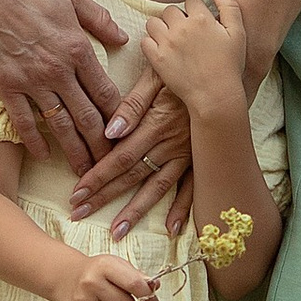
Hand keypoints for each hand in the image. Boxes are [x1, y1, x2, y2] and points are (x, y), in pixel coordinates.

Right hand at [0, 0, 126, 168]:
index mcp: (78, 48)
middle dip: (101, 145)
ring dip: (73, 152)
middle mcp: (58, 70)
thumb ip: (99, 19)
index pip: (106, 92)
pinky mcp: (5, 84)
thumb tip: (123, 37)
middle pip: (87, 117)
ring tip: (84, 173)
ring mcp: (30, 80)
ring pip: (58, 125)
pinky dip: (34, 141)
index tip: (126, 135)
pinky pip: (23, 120)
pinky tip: (42, 156)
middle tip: (111, 166)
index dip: (118, 117)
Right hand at [53, 252, 156, 300]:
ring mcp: (81, 300)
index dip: (147, 294)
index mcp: (105, 266)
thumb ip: (139, 278)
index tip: (149, 297)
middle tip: (117, 297)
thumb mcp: (118, 266)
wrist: (66, 275)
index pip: (135, 284)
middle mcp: (91, 282)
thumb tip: (155, 293)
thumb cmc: (98, 272)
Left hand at [68, 74, 190, 228]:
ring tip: (117, 231)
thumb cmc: (185, 70)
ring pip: (157, 188)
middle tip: (80, 213)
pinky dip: (181, 209)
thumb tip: (110, 132)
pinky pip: (191, 188)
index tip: (76, 193)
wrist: (224, 72)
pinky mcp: (202, 158)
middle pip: (132, 176)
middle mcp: (171, 145)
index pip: (119, 156)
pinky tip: (170, 229)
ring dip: (135, 211)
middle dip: (104, 196)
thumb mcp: (156, 76)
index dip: (97, 176)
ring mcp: (188, 155)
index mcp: (156, 124)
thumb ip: (133, 105)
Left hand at [141, 0, 252, 121]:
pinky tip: (162, 51)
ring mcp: (168, 43)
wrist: (216, 96)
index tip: (197, 23)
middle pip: (170, 10)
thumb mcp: (238, 34)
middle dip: (176, 19)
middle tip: (184, 34)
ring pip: (153, 23)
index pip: (191, 0)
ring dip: (160, 29)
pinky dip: (151, 45)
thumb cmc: (230, 66)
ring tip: (170, 40)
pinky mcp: (157, 59)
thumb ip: (230, 8)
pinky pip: (145, 42)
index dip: (194, 11)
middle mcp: (182, 27)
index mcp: (202, 19)